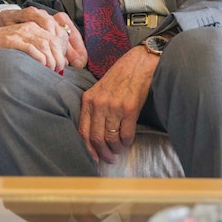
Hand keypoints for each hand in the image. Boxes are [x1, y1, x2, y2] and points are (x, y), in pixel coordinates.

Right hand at [0, 8, 87, 68]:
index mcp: (33, 27)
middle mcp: (29, 28)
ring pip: (44, 44)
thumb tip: (52, 63)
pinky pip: (30, 47)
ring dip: (50, 58)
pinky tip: (42, 65)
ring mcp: (20, 33)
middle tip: (59, 69)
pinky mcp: (12, 41)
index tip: (62, 64)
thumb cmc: (3, 46)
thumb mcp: (23, 42)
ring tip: (52, 69)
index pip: (54, 37)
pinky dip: (39, 57)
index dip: (61, 51)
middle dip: (58, 56)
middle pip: (51, 41)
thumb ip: (36, 48)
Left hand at [77, 45, 158, 163]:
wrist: (138, 63)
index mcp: (88, 100)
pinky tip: (127, 142)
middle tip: (109, 158)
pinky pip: (126, 134)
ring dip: (116, 149)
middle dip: (103, 153)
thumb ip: (94, 108)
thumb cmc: (119, 77)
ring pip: (111, 138)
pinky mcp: (130, 108)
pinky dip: (126, 142)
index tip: (93, 157)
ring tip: (119, 150)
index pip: (83, 131)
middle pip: (96, 138)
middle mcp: (99, 104)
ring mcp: (114, 106)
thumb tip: (93, 134)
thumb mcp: (99, 90)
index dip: (87, 149)